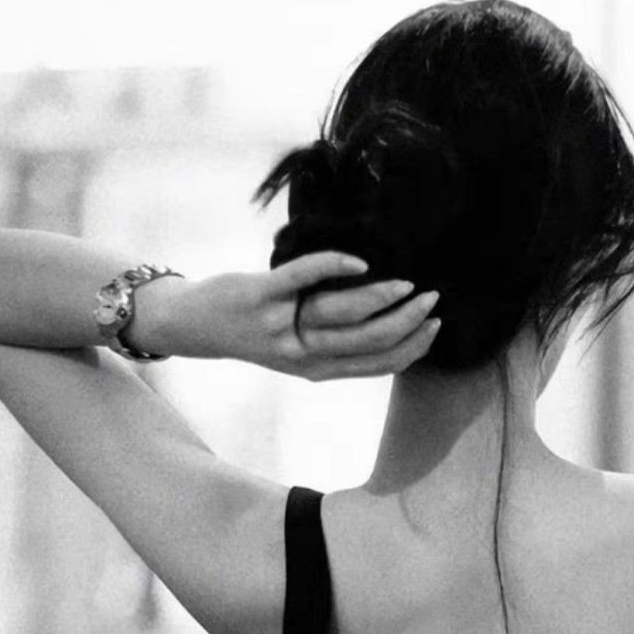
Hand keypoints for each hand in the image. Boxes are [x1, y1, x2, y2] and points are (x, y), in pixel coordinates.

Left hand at [137, 251, 440, 378]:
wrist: (197, 325)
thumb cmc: (258, 332)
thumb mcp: (299, 351)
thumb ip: (337, 344)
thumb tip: (390, 323)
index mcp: (318, 370)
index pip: (378, 365)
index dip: (413, 347)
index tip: (436, 325)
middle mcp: (303, 355)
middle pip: (369, 341)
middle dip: (408, 320)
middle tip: (431, 297)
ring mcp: (282, 324)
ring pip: (344, 312)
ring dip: (382, 296)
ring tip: (405, 282)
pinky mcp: (262, 293)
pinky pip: (304, 277)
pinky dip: (334, 266)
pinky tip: (361, 263)